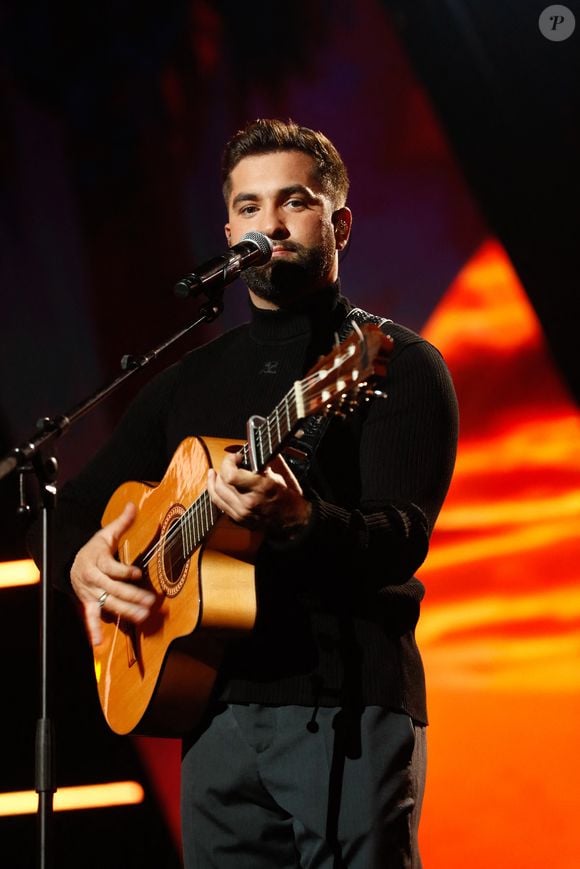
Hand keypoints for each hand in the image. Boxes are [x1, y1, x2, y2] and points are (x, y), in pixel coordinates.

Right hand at [70, 502, 155, 645]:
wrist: (70, 562)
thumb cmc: (94, 548)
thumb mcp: (105, 534)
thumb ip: (121, 522)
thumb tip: (133, 505)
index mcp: (97, 560)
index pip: (112, 568)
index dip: (124, 571)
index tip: (137, 574)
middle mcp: (93, 578)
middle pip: (113, 588)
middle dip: (132, 595)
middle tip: (150, 602)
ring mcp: (90, 592)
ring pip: (108, 603)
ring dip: (125, 611)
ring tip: (143, 616)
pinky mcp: (88, 603)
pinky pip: (90, 617)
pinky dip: (93, 630)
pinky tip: (98, 642)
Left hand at [207, 452, 311, 537]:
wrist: (294, 523)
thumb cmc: (290, 499)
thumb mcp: (282, 476)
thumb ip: (265, 463)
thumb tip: (253, 452)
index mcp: (261, 489)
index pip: (230, 475)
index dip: (228, 462)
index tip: (235, 457)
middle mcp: (248, 503)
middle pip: (220, 484)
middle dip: (222, 470)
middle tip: (228, 464)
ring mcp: (242, 514)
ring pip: (216, 496)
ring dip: (214, 482)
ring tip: (214, 474)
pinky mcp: (239, 521)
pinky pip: (221, 506)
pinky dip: (218, 495)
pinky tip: (218, 488)